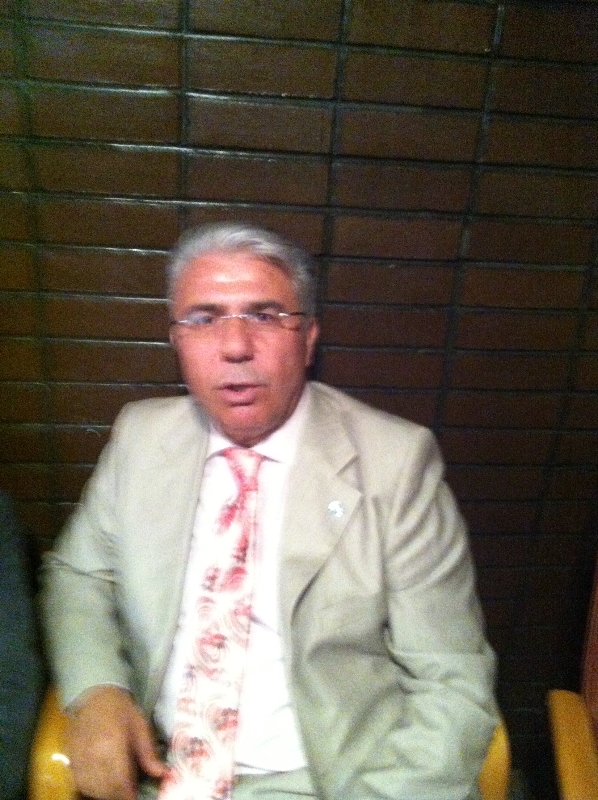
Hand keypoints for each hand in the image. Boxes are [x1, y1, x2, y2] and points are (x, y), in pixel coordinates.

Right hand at [66, 685, 166, 799]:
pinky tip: (102, 783)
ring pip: (91, 788)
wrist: (95, 696)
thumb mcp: (140, 726)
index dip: (128, 794)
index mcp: (112, 744)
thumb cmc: (121, 709)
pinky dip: (92, 788)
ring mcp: (79, 758)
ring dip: (105, 793)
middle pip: (105, 788)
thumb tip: (162, 774)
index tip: (136, 796)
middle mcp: (92, 754)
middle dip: (118, 795)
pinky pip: (80, 783)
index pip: (119, 780)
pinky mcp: (71, 759)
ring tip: (117, 787)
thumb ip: (149, 753)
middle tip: (129, 790)